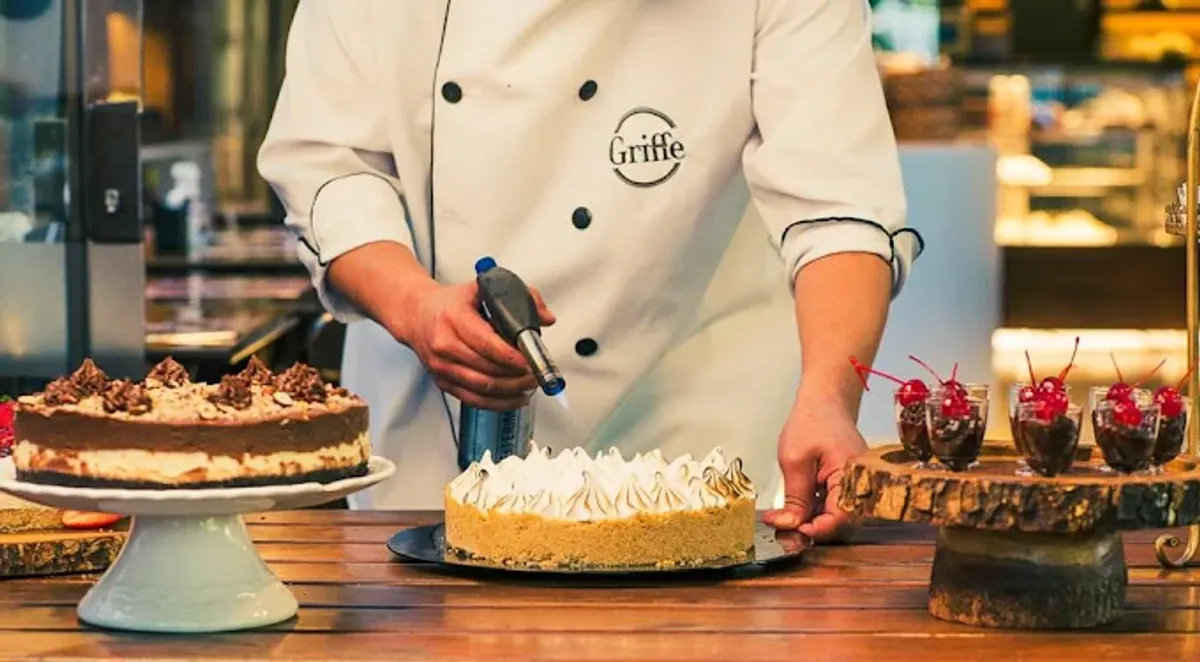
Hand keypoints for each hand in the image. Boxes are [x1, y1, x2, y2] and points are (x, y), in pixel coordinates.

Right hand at [406, 281, 555, 409]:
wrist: (417, 315)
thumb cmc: (450, 304)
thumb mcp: (482, 288)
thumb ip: (520, 296)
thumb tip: (545, 317)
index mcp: (454, 319)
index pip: (486, 344)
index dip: (511, 357)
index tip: (530, 360)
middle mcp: (445, 345)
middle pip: (488, 370)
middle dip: (517, 376)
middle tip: (537, 374)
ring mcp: (442, 367)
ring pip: (483, 388)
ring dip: (511, 391)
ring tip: (530, 386)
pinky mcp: (443, 382)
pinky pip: (473, 400)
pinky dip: (498, 403)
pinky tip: (514, 398)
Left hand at [763, 392, 865, 542]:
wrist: (824, 400)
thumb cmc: (813, 420)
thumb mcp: (794, 460)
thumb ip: (795, 496)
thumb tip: (791, 524)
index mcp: (851, 476)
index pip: (838, 518)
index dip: (815, 529)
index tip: (791, 531)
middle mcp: (858, 484)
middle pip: (836, 520)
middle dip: (808, 526)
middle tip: (781, 525)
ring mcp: (852, 484)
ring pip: (832, 514)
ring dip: (808, 518)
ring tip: (783, 515)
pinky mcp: (845, 483)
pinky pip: (831, 503)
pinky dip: (813, 507)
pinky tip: (794, 506)